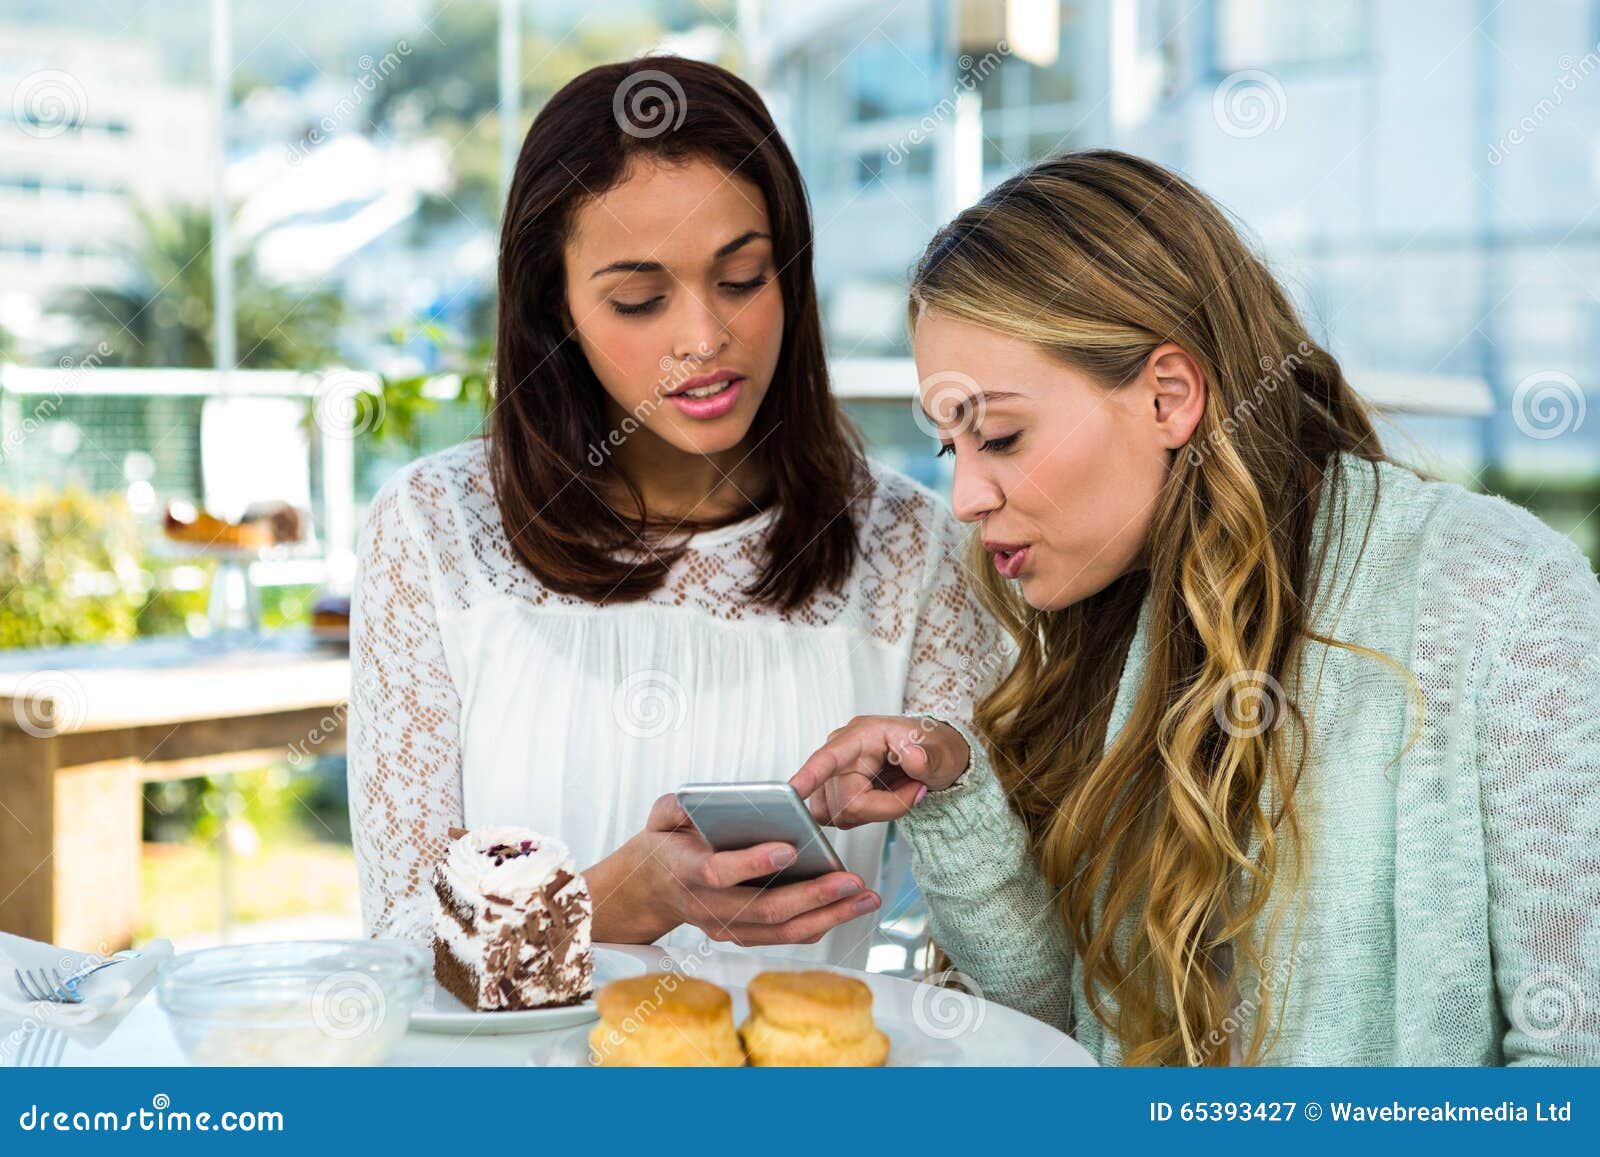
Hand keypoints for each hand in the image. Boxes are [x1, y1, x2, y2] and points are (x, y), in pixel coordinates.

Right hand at [584, 793, 881, 945]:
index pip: (720, 873)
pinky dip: (821, 924)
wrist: (650, 889)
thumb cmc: (666, 845)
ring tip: (866, 897)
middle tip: (851, 880)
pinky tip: (850, 906)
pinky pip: (786, 937)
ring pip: (782, 931)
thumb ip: (678, 807)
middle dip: (813, 897)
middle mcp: (709, 907)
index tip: (790, 848)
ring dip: (829, 916)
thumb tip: (704, 800)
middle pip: (764, 910)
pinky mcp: (743, 936)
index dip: (753, 863)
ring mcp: (727, 927)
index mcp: (687, 871)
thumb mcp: (662, 817)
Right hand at [789, 714, 970, 829]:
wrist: (936, 758)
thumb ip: (929, 756)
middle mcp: (842, 753)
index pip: (829, 757)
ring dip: (872, 813)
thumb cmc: (934, 748)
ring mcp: (836, 773)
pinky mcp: (835, 792)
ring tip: (899, 792)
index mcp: (862, 734)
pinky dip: (864, 817)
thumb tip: (914, 758)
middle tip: (915, 791)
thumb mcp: (942, 750)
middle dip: (883, 807)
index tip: (791, 790)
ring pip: (836, 814)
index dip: (809, 775)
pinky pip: (838, 817)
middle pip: (843, 802)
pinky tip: (882, 802)